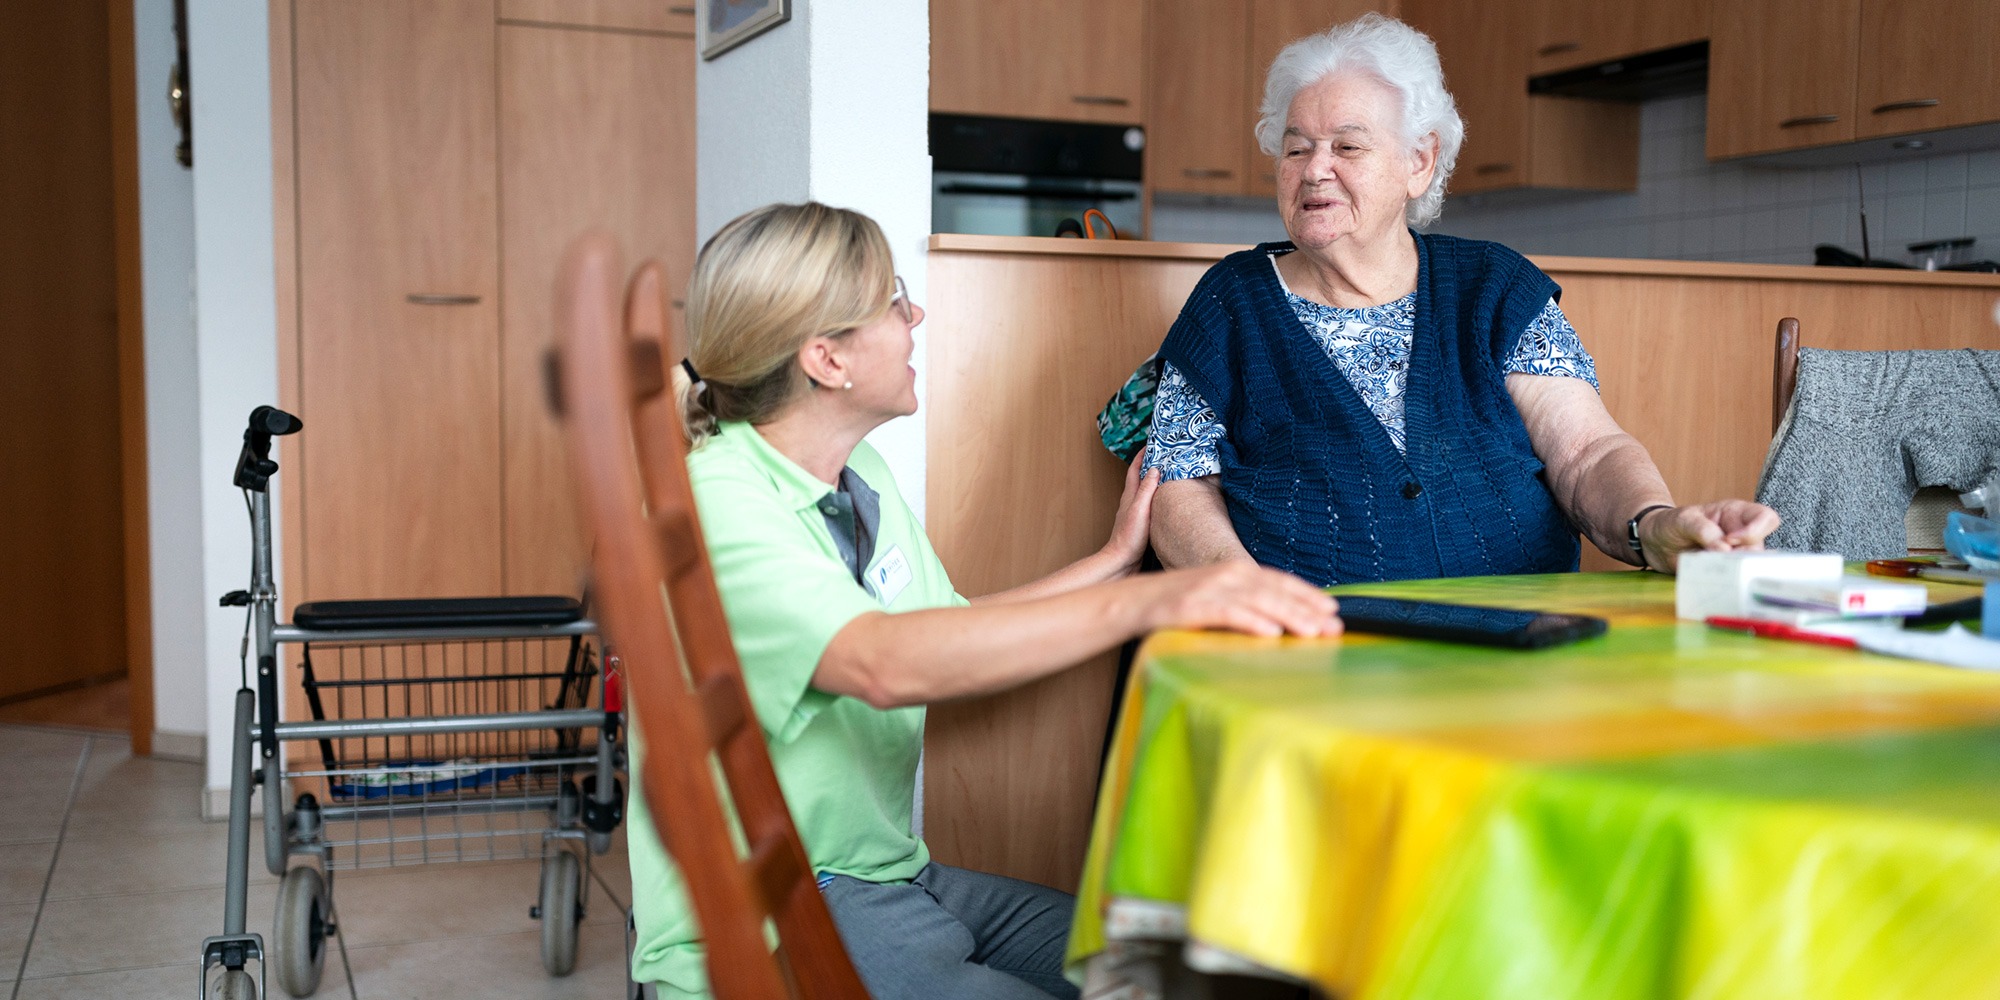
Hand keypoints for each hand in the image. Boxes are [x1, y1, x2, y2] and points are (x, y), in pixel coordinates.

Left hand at [1100, 447, 1161, 574]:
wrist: (1121, 561)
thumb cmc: (1129, 537)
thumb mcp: (1140, 510)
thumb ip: (1146, 490)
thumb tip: (1155, 468)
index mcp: (1130, 496)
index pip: (1135, 469)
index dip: (1142, 455)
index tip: (1152, 443)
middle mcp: (1131, 502)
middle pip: (1139, 477)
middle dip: (1149, 464)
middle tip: (1163, 454)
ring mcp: (1135, 513)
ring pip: (1145, 490)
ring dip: (1154, 480)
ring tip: (1168, 473)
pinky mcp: (1140, 523)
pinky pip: (1150, 503)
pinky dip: (1157, 496)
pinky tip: (1165, 500)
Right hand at [1144, 561, 1341, 637]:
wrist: (1129, 602)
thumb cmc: (1174, 604)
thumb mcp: (1213, 596)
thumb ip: (1243, 601)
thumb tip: (1276, 618)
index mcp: (1233, 570)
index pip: (1279, 581)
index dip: (1307, 594)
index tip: (1332, 609)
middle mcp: (1225, 575)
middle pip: (1275, 591)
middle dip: (1308, 609)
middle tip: (1335, 626)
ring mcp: (1208, 590)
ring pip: (1258, 602)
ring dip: (1289, 617)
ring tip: (1312, 632)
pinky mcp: (1192, 606)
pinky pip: (1227, 614)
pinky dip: (1251, 623)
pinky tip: (1270, 634)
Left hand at [1639, 500, 1782, 571]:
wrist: (1653, 542)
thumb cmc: (1672, 523)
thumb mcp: (1683, 520)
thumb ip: (1703, 530)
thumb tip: (1725, 549)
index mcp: (1736, 515)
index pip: (1765, 518)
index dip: (1756, 529)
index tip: (1731, 539)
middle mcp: (1740, 536)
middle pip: (1759, 548)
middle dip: (1742, 557)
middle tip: (1718, 558)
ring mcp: (1733, 556)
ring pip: (1748, 568)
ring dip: (1730, 571)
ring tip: (1707, 567)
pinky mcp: (1722, 573)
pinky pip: (1732, 581)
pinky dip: (1722, 582)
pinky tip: (1709, 579)